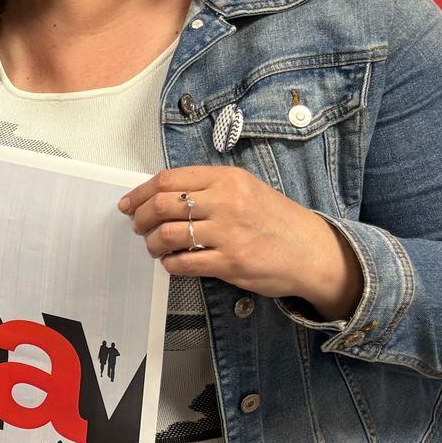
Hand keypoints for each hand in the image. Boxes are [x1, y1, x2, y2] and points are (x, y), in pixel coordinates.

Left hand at [119, 166, 361, 318]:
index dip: (140, 193)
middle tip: (138, 227)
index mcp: (227, 178)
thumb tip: (160, 195)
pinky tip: (173, 262)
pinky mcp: (231, 263)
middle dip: (140, 218)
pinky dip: (170, 264)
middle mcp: (227, 202)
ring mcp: (229, 233)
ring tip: (154, 247)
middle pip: (162, 205)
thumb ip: (208, 187)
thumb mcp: (246, 189)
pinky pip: (184, 263)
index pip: (168, 180)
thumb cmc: (275, 219)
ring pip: (168, 235)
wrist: (312, 251)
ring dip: (152, 243)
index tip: (128, 204)